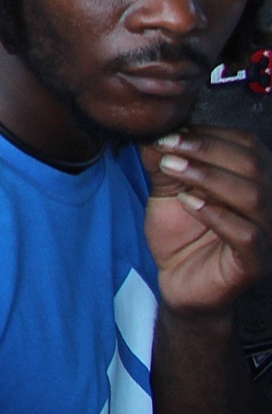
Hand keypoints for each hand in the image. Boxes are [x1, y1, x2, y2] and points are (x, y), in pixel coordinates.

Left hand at [148, 128, 264, 315]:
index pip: (248, 146)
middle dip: (206, 150)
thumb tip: (153, 132)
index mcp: (257, 182)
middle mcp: (271, 205)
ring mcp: (269, 235)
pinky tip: (188, 203)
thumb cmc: (181, 234)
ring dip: (208, 176)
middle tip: (167, 145)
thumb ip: (165, 163)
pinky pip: (247, 234)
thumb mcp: (169, 191)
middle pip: (253, 165)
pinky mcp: (257, 263)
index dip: (211, 134)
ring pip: (253, 196)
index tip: (172, 132)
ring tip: (172, 168)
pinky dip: (217, 214)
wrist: (179, 282)